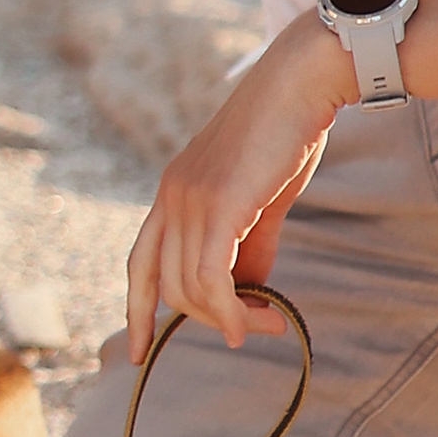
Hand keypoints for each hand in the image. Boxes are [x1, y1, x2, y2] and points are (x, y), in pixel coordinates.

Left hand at [125, 17, 352, 354]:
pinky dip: (232, 310)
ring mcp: (188, 198)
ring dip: (231, 318)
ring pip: (188, 287)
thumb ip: (251, 244)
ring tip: (271, 323)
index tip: (137, 352)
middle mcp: (170, 196)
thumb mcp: (261, 199)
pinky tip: (255, 323)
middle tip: (259, 327)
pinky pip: (212, 277)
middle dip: (209, 319)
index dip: (135, 309)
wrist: (302, 84)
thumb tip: (252, 291)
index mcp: (172, 192)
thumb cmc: (287, 135)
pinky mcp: (217, 203)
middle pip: (166, 286)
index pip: (140, 262)